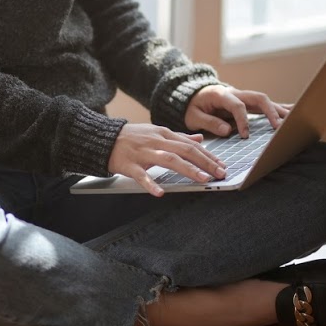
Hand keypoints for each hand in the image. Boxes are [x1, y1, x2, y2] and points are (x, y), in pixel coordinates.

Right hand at [108, 123, 227, 196]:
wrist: (103, 138)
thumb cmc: (132, 137)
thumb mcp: (157, 132)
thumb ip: (179, 137)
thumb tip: (200, 139)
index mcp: (164, 134)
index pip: (191, 144)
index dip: (208, 155)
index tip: (222, 166)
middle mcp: (156, 141)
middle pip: (185, 150)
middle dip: (205, 162)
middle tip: (220, 174)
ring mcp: (143, 153)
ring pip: (169, 159)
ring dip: (188, 169)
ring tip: (202, 179)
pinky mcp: (129, 165)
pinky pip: (141, 176)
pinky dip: (151, 184)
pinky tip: (160, 193)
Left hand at [184, 85, 290, 138]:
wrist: (193, 95)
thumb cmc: (193, 107)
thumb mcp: (193, 116)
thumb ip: (208, 122)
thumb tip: (227, 130)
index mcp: (221, 95)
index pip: (237, 105)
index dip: (242, 120)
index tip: (244, 135)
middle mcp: (236, 93)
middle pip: (258, 98)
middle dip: (270, 111)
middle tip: (278, 127)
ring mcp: (244, 97)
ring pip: (265, 100)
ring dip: (279, 110)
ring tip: (294, 119)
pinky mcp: (248, 103)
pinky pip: (265, 104)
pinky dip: (278, 108)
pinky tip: (293, 112)